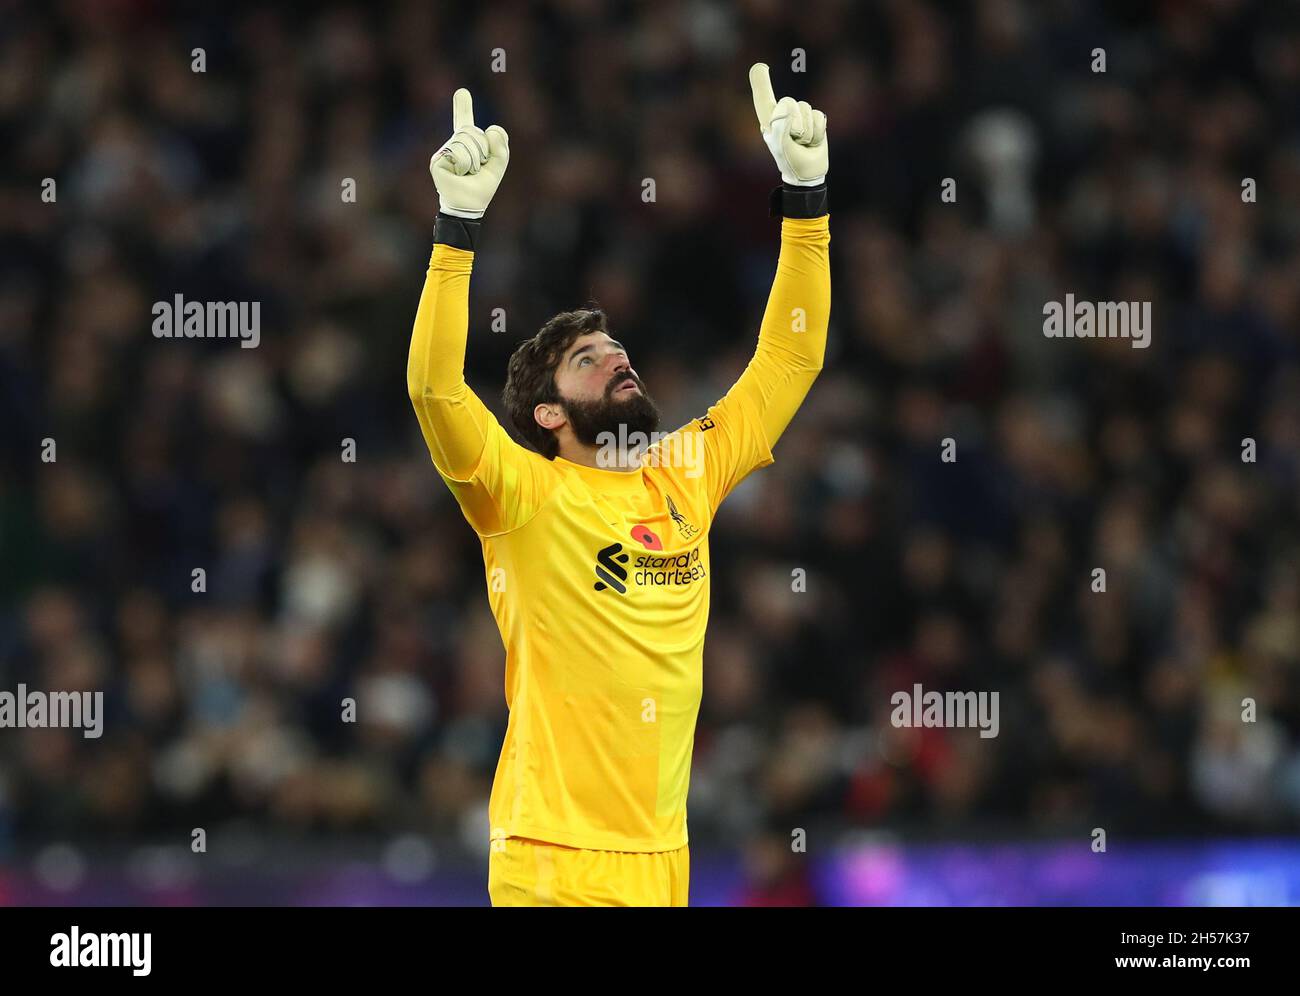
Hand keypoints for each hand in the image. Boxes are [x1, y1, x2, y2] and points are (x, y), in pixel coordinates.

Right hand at [430, 88, 509, 218]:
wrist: (468, 207)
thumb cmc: (481, 188)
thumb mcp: (498, 166)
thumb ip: (501, 147)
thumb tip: (491, 129)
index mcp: (467, 144)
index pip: (465, 123)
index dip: (463, 107)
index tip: (462, 92)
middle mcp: (453, 145)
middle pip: (472, 132)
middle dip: (482, 151)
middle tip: (476, 169)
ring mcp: (443, 152)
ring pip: (466, 142)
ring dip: (474, 160)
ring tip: (468, 173)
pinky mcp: (437, 161)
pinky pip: (458, 153)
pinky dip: (465, 165)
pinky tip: (459, 175)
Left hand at [748, 63, 827, 185]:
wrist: (807, 172)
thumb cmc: (789, 160)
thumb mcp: (780, 145)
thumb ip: (781, 125)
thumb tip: (787, 108)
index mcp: (770, 120)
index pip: (764, 99)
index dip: (761, 83)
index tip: (760, 67)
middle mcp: (783, 115)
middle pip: (789, 102)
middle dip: (795, 124)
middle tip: (794, 140)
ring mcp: (800, 117)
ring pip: (806, 109)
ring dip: (807, 131)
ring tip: (803, 143)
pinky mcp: (815, 120)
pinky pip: (819, 116)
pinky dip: (818, 132)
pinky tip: (813, 141)